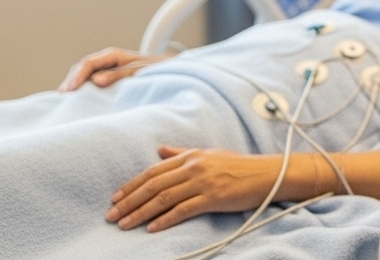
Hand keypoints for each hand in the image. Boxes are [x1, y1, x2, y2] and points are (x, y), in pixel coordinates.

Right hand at [59, 48, 172, 90]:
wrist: (168, 69)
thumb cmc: (156, 70)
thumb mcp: (139, 71)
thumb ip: (118, 75)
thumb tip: (95, 80)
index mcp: (113, 55)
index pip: (88, 63)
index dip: (77, 77)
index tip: (70, 91)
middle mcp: (107, 60)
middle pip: (81, 68)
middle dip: (71, 81)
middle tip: (62, 99)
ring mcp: (106, 68)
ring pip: (83, 74)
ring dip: (74, 85)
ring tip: (64, 101)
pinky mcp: (107, 77)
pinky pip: (90, 81)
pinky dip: (81, 89)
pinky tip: (75, 100)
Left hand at [107, 146, 281, 231]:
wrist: (268, 174)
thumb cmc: (239, 166)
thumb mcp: (209, 154)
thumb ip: (182, 153)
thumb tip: (160, 150)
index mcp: (191, 156)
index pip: (153, 171)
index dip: (132, 185)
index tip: (116, 198)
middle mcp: (194, 167)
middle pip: (153, 185)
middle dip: (129, 201)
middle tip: (112, 215)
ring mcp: (203, 182)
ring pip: (163, 198)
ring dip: (140, 212)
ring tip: (124, 224)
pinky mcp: (214, 197)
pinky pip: (183, 209)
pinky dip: (165, 219)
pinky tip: (152, 228)